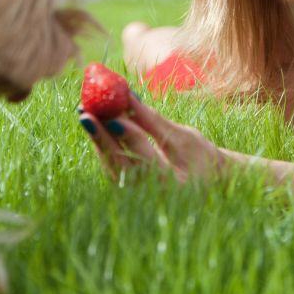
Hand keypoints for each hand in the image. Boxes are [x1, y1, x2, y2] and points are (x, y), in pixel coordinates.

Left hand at [78, 93, 225, 182]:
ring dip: (98, 139)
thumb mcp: (183, 137)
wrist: (208, 184)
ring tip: (86, 113)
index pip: (149, 161)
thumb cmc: (201, 158)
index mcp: (176, 186)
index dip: (131, 139)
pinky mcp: (128, 191)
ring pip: (112, 167)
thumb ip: (153, 121)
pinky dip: (103, 145)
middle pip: (122, 166)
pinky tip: (95, 124)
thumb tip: (127, 96)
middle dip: (102, 138)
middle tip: (86, 114)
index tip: (115, 119)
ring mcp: (138, 197)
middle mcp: (153, 196)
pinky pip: (112, 166)